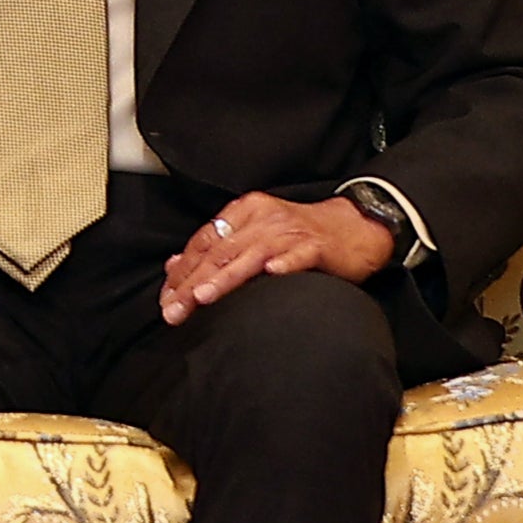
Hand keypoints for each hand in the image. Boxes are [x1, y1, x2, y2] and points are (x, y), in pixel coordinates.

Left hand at [159, 189, 393, 325]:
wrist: (356, 225)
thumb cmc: (302, 234)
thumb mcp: (255, 234)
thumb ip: (218, 248)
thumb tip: (175, 265)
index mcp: (244, 213)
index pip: (204, 243)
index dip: (181, 271)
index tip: (166, 299)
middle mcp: (263, 219)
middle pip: (220, 251)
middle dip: (193, 283)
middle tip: (175, 309)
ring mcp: (291, 232)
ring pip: (251, 255)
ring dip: (226, 277)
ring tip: (204, 296)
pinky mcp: (317, 246)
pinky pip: (298, 255)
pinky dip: (284, 264)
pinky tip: (271, 275)